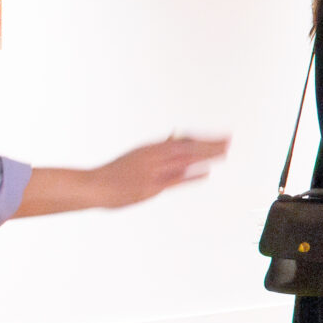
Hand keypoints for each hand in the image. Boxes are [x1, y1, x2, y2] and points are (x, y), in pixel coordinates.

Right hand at [93, 136, 228, 207]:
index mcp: (152, 148)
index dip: (203, 139)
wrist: (92, 186)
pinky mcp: (150, 186)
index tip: (220, 138)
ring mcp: (152, 170)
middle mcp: (154, 156)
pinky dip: (191, 175)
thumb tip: (175, 136)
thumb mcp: (138, 155)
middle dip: (210, 143)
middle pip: (188, 147)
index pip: (183, 140)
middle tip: (229, 140)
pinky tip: (206, 172)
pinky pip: (174, 179)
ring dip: (205, 155)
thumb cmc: (114, 173)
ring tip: (225, 151)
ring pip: (184, 160)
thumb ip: (159, 147)